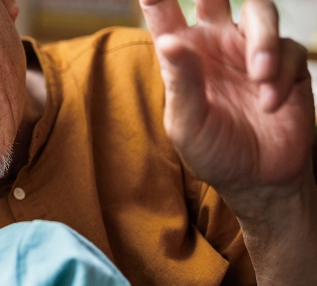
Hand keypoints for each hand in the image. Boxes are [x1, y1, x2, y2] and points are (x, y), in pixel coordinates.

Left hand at [141, 0, 314, 204]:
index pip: (163, 14)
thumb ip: (181, 83)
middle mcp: (215, 44)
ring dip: (262, 41)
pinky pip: (288, 49)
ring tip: (259, 77)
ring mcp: (250, 50)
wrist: (259, 179)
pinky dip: (281, 75)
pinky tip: (271, 104)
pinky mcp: (285, 63)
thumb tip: (169, 41)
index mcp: (182, 55)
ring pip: (259, 11)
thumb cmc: (214, 151)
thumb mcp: (188, 124)